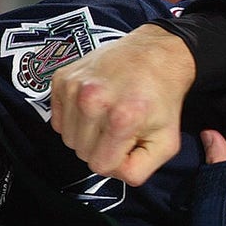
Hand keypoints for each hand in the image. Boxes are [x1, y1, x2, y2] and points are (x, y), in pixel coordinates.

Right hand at [50, 25, 194, 185]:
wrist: (154, 53)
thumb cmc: (162, 98)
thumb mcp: (167, 142)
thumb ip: (140, 169)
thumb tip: (112, 172)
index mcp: (121, 118)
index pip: (100, 166)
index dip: (115, 160)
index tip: (128, 143)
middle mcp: (92, 100)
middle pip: (81, 152)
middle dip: (101, 147)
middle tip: (120, 128)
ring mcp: (74, 87)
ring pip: (67, 137)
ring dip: (86, 134)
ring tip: (107, 115)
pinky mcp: (61, 78)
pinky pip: (58, 119)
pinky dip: (74, 118)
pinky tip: (94, 105)